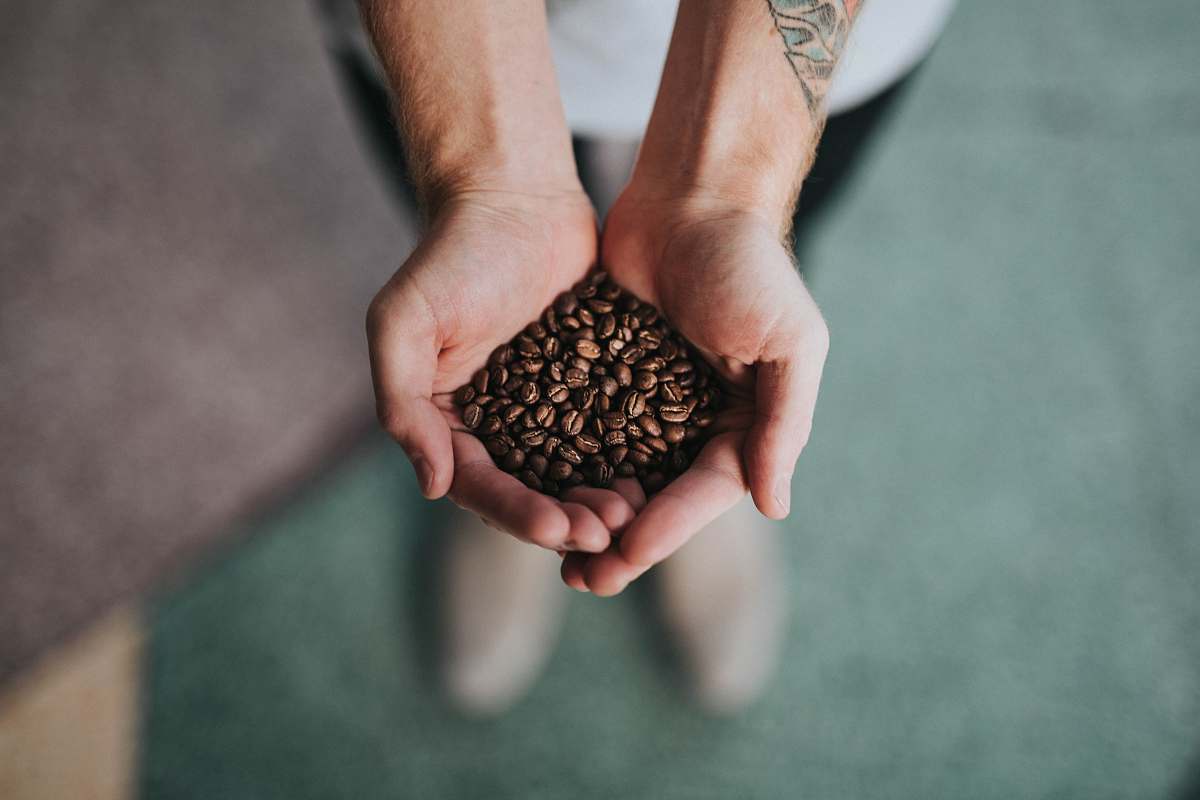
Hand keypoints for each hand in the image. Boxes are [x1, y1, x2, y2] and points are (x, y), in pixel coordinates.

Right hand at [367, 189, 639, 551]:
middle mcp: (499, 424)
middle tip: (606, 533)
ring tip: (634, 513)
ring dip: (601, 499)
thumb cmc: (452, 254)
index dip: (518, 512)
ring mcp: (548, 406)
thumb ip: (403, 404)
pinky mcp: (593, 383)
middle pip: (533, 490)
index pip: (481, 485)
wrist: (514, 196)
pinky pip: (614, 431)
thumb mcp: (404, 322)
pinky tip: (659, 475)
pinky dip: (631, 457)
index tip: (558, 528)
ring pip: (577, 471)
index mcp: (451, 421)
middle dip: (567, 518)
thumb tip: (433, 487)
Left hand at [560, 186, 829, 594]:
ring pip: (614, 473)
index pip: (702, 493)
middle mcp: (695, 420)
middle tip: (580, 581)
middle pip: (655, 497)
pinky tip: (531, 488)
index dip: (665, 531)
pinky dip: (561, 461)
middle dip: (619, 540)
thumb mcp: (788, 343)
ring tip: (551, 549)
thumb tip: (773, 508)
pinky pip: (581, 428)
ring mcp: (647, 399)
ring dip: (586, 513)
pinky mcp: (604, 372)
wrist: (693, 194)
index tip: (622, 559)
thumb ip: (783, 425)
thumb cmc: (749, 265)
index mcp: (743, 423)